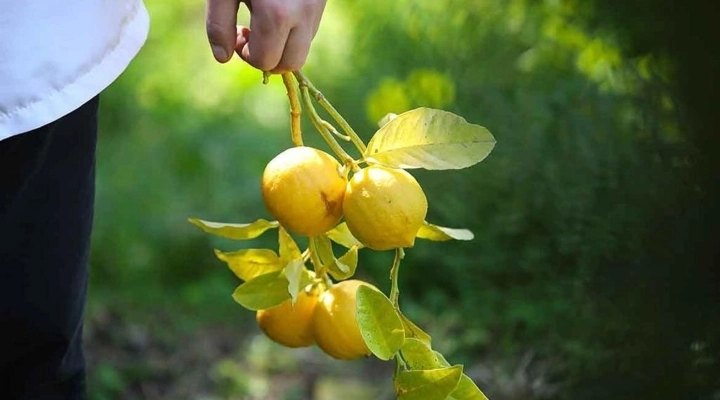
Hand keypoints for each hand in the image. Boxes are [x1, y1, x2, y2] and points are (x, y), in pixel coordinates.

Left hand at [206, 0, 326, 72]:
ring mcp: (317, 9)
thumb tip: (222, 58)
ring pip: (303, 49)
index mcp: (277, 16)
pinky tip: (279, 9)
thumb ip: (219, 25)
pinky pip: (310, 30)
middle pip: (291, 63)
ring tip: (266, 21)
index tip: (240, 34)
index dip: (248, 55)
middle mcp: (303, 16)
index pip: (266, 62)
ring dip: (283, 46)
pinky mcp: (322, 1)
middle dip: (269, 58)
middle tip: (253, 34)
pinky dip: (294, 31)